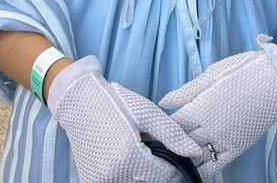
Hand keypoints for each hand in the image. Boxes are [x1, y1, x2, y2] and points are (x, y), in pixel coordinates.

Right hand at [48, 56, 203, 182]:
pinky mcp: (90, 182)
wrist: (79, 101)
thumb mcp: (148, 113)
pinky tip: (117, 154)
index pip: (164, 175)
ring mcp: (100, 182)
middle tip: (142, 142)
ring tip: (130, 146)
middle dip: (152, 165)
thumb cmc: (116, 103)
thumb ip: (173, 135)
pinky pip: (117, 182)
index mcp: (130, 158)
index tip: (157, 142)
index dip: (167, 159)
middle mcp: (114, 175)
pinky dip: (123, 173)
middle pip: (150, 182)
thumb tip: (196, 153)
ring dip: (138, 171)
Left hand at [158, 36, 276, 177]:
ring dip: (181, 159)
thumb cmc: (243, 70)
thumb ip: (186, 91)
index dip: (158, 129)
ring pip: (195, 157)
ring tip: (169, 161)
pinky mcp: (238, 147)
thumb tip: (162, 102)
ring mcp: (224, 140)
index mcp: (201, 106)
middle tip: (153, 149)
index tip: (148, 132)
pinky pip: (216, 165)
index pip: (172, 124)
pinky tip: (193, 169)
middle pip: (180, 142)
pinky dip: (202, 169)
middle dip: (166, 145)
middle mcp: (210, 127)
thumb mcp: (212, 74)